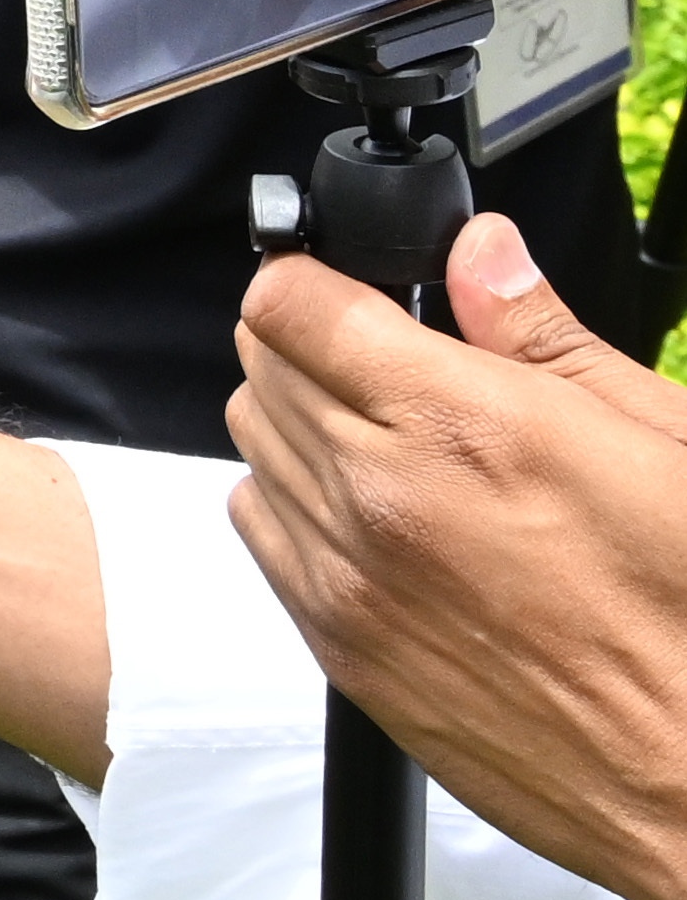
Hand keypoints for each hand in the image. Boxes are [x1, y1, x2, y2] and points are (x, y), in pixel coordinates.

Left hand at [231, 212, 686, 899]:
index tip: (349, 286)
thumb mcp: (667, 441)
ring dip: (304, 423)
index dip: (314, 281)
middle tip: (390, 359)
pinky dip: (299, 506)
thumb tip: (482, 252)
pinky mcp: (341, 647)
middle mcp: (384, 497)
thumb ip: (545, 338)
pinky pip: (264, 534)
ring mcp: (350, 578)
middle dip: (312, 342)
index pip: (293, 305)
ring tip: (398, 439)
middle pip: (261, 366)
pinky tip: (382, 515)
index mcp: (465, 428)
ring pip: (254, 446)